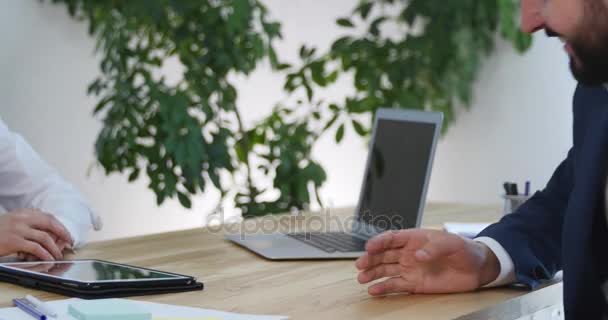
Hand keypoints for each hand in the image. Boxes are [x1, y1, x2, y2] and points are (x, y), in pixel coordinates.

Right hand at [0, 209, 72, 260]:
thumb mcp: (11, 224)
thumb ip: (26, 224)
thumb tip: (46, 232)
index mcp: (22, 213)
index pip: (47, 216)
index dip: (59, 225)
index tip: (66, 233)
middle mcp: (21, 218)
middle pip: (50, 223)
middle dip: (63, 233)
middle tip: (70, 242)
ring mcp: (18, 229)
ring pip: (45, 237)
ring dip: (55, 248)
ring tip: (58, 255)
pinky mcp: (14, 241)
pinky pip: (36, 248)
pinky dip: (45, 254)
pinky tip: (48, 259)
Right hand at [355, 229, 499, 295]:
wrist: (477, 268)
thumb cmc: (464, 250)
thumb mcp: (452, 243)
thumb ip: (435, 248)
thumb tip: (418, 255)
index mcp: (415, 238)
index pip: (392, 238)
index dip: (379, 242)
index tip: (369, 247)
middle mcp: (408, 253)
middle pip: (384, 255)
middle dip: (370, 259)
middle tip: (360, 264)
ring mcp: (410, 268)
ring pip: (386, 270)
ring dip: (373, 273)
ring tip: (361, 278)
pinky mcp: (414, 284)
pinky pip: (395, 285)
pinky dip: (384, 288)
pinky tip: (374, 290)